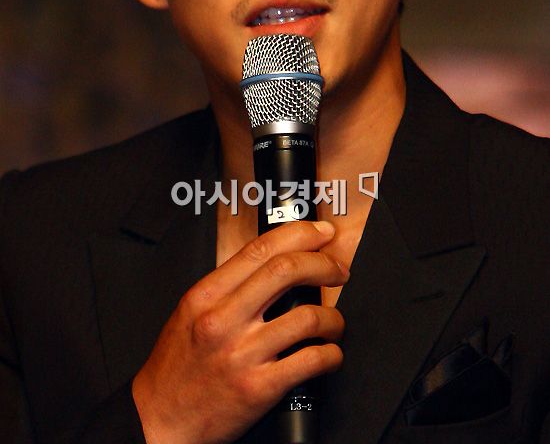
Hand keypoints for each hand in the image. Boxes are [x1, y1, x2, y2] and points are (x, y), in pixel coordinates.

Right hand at [132, 220, 346, 443]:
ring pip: (307, 317)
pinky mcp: (259, 389)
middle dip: (324, 264)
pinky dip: (331, 354)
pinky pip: (311, 361)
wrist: (158, 421)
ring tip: (333, 323)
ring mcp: (242, 354)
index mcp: (206, 296)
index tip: (321, 233)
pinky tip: (329, 355)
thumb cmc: (175, 369)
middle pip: (287, 270)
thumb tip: (273, 265)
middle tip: (338, 271)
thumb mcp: (190, 313)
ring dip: (333, 317)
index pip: (260, 248)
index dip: (300, 233)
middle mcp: (223, 320)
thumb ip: (227, 287)